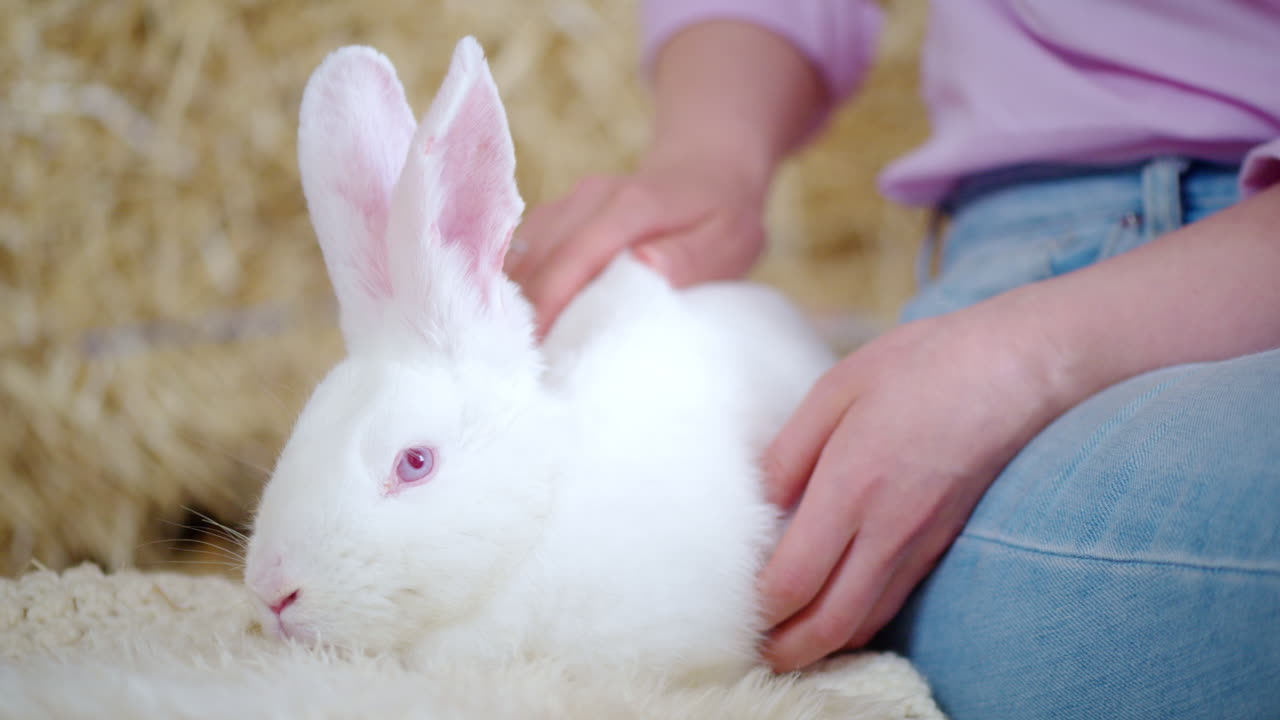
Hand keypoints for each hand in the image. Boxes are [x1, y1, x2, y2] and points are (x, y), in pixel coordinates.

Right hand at [506, 151, 767, 336]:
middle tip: (523, 366)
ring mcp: (570, 202)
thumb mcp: (728, 240)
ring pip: (524, 254)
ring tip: (518, 351)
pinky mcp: (558, 213)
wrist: (705, 168)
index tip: (537, 346)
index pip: (577, 254)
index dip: (551, 301)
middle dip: (525, 312)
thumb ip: (689, 256)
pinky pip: (524, 251)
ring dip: (517, 302)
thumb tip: (646, 265)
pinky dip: (519, 287)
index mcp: (632, 207)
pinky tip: (522, 321)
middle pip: (539, 258)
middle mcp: (591, 198)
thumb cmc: (721, 217)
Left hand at [756, 297, 1075, 670]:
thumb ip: (790, 452)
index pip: (795, 579)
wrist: (1017, 368)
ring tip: (784, 640)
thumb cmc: (922, 366)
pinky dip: (856, 620)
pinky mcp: (942, 544)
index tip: (731, 607)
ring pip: (864, 622)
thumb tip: (759, 504)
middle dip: (786, 651)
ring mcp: (921, 543)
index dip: (760, 608)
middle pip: (830, 624)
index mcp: (852, 486)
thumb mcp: (836, 389)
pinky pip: (891, 602)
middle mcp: (889, 529)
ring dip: (820, 643)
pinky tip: (834, 610)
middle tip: (753, 653)